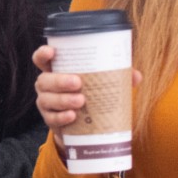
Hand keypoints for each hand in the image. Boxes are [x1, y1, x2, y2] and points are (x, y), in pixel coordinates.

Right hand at [32, 44, 141, 159]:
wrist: (84, 125)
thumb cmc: (90, 95)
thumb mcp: (101, 83)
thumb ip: (116, 77)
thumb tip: (136, 76)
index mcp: (56, 71)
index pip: (41, 59)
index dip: (43, 54)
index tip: (52, 51)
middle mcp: (47, 85)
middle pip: (44, 79)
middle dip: (59, 80)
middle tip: (78, 83)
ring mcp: (46, 102)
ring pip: (46, 99)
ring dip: (63, 99)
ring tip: (81, 101)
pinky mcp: (50, 119)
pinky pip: (51, 118)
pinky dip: (61, 117)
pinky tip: (72, 116)